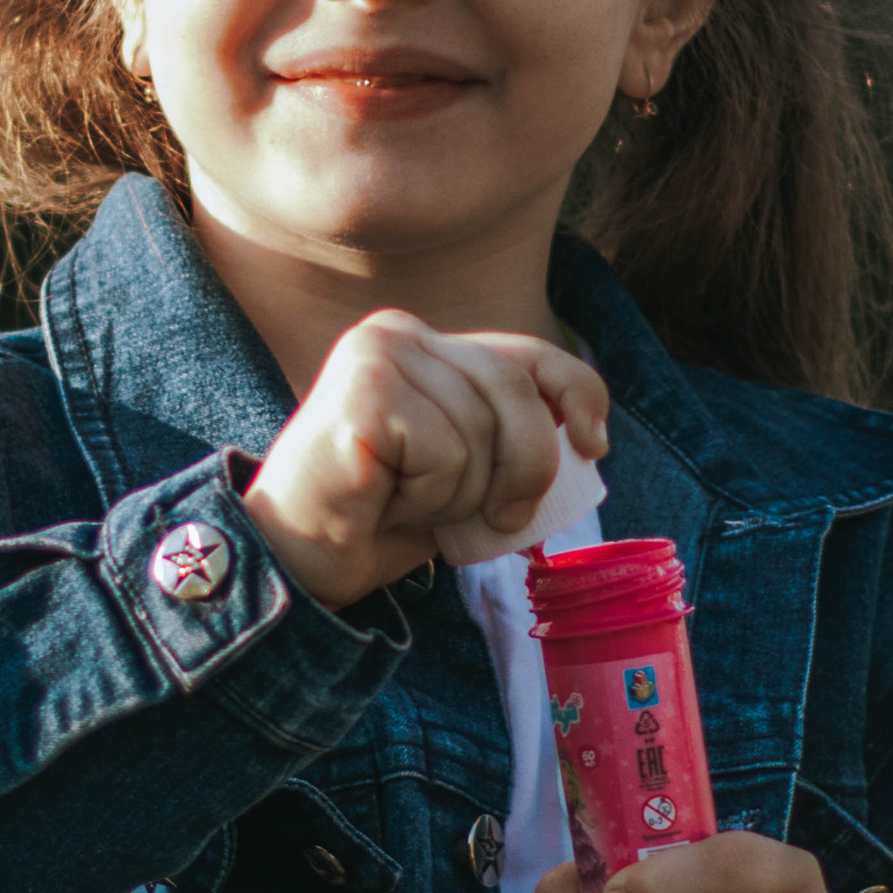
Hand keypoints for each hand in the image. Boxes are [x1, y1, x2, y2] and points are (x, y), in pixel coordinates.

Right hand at [243, 312, 608, 608]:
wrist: (298, 560)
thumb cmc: (379, 518)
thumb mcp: (466, 470)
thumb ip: (509, 438)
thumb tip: (588, 439)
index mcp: (428, 343)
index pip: (530, 352)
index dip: (578, 393)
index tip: (594, 447)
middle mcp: (401, 332)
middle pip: (516, 390)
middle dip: (525, 467)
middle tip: (496, 519)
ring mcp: (378, 354)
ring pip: (482, 429)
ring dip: (463, 493)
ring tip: (411, 504)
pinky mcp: (364, 390)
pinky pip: (445, 452)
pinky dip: (430, 497)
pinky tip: (386, 500)